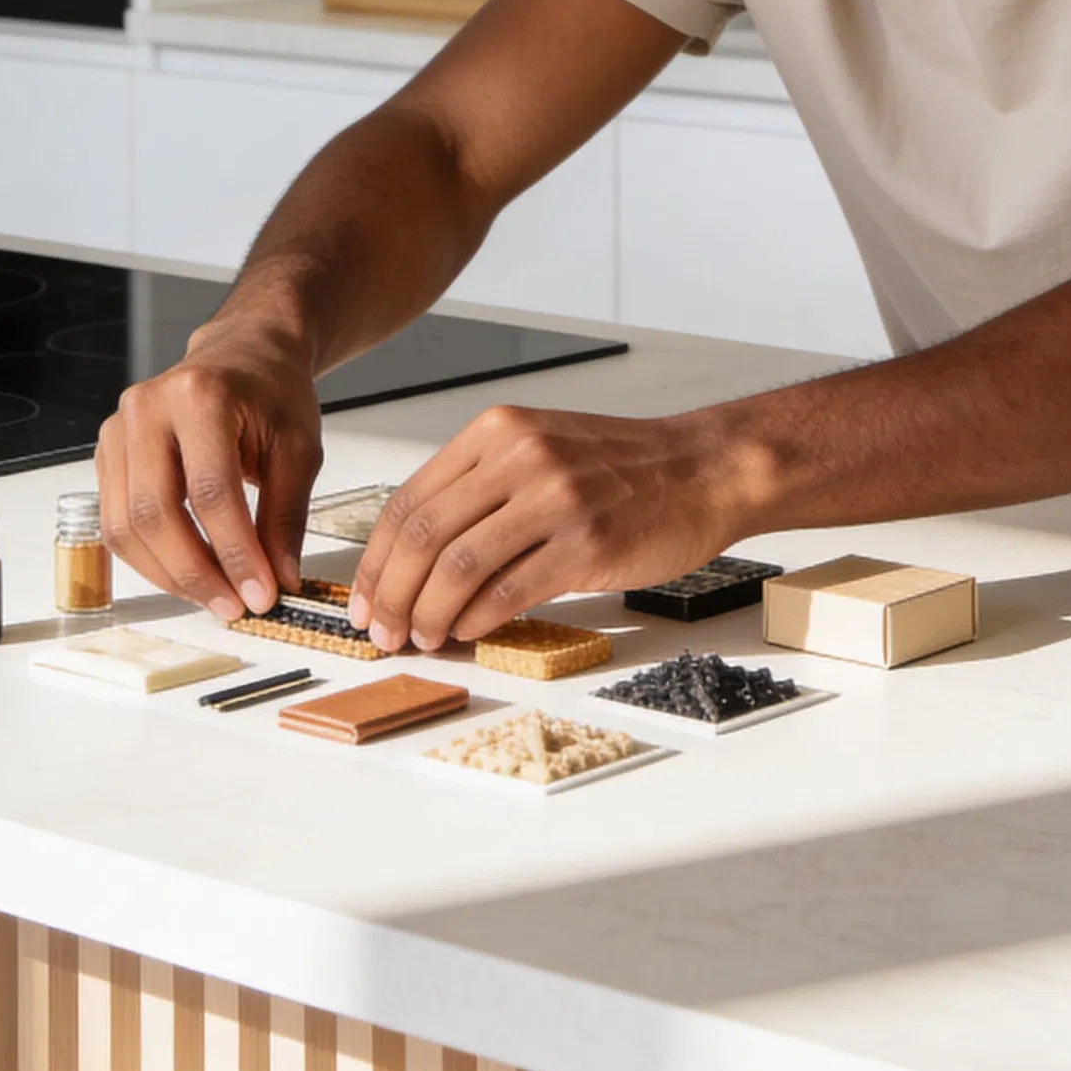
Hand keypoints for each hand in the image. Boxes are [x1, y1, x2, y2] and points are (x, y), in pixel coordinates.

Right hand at [96, 310, 322, 620]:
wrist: (243, 355)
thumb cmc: (271, 393)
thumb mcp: (298, 449)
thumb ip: (286, 517)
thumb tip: (278, 580)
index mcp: (200, 396)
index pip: (210, 491)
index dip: (234, 552)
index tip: (260, 594)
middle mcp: (147, 409)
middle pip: (155, 512)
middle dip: (195, 572)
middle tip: (233, 605)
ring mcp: (118, 430)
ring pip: (125, 526)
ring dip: (169, 574)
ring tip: (214, 596)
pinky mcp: (107, 454)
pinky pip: (116, 523)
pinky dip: (151, 559)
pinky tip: (188, 573)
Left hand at [348, 401, 741, 651]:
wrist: (704, 469)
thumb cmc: (624, 468)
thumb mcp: (542, 450)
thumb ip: (483, 489)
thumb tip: (418, 560)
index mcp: (499, 431)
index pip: (410, 499)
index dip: (377, 560)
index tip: (366, 598)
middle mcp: (521, 457)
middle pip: (424, 534)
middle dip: (391, 593)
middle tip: (382, 631)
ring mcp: (554, 499)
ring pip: (458, 565)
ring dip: (428, 614)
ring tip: (422, 639)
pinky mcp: (586, 543)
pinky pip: (509, 589)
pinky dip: (477, 619)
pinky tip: (468, 632)